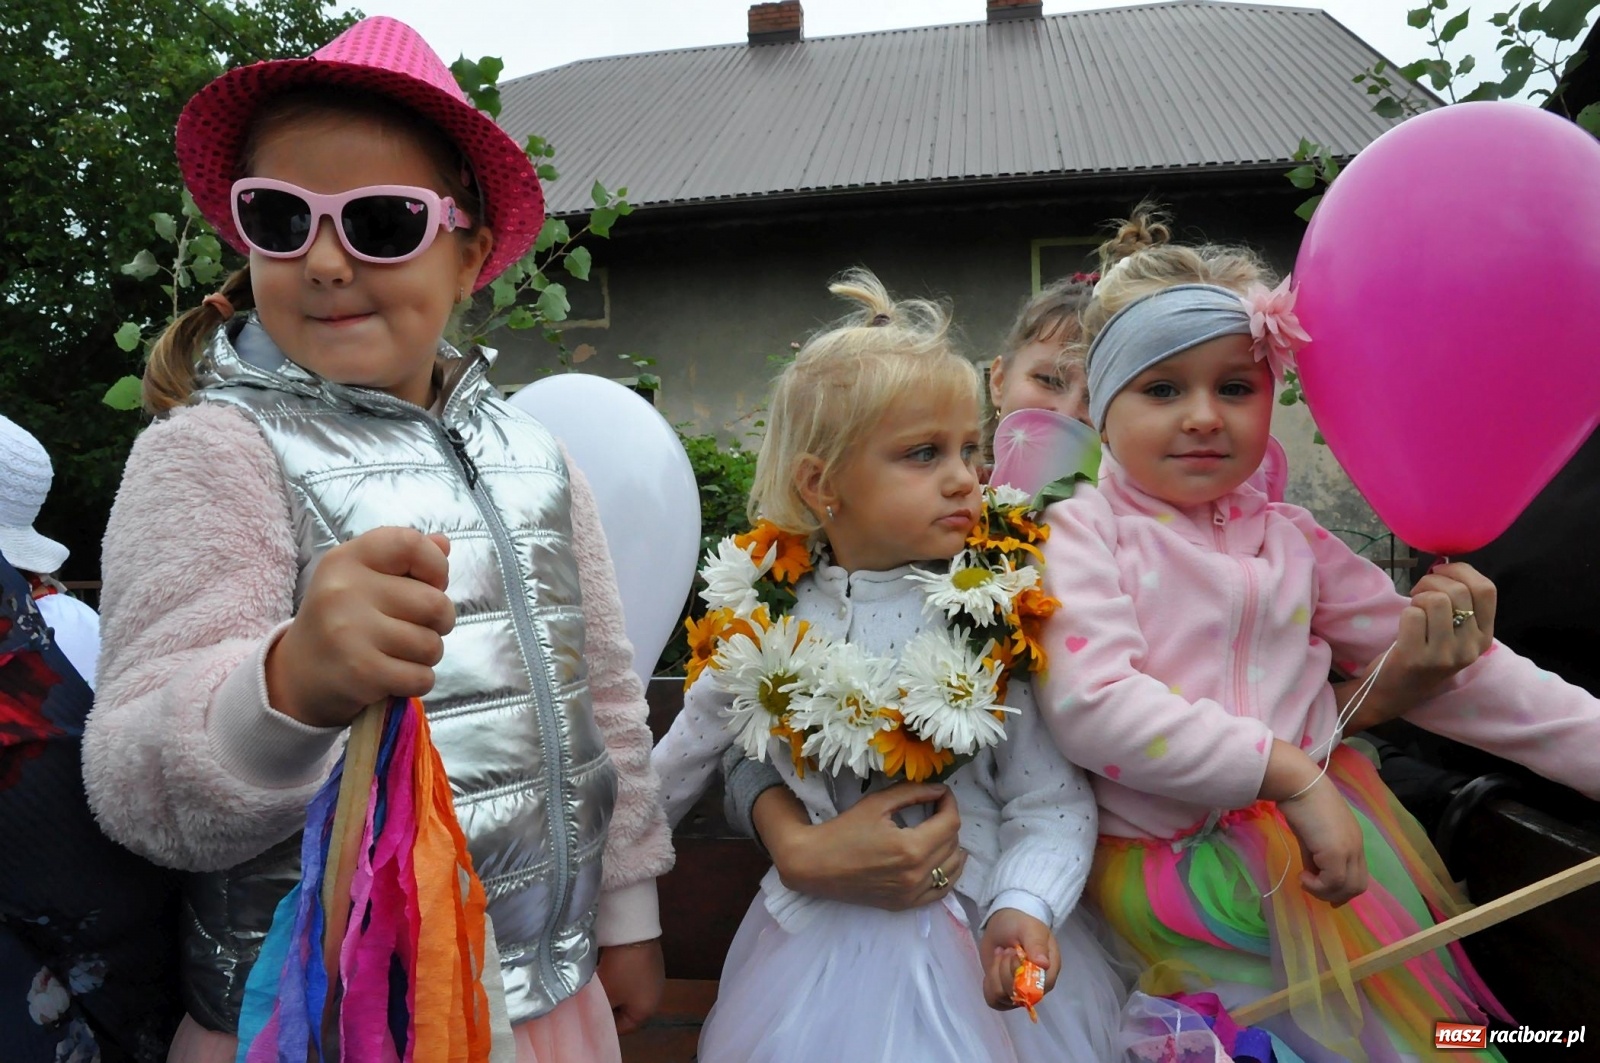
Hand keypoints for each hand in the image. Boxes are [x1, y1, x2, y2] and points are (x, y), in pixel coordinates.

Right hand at [266, 527, 454, 727]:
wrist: (298, 675)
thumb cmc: (343, 619)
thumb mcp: (362, 578)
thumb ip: (405, 559)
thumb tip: (443, 544)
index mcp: (347, 559)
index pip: (410, 544)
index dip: (436, 566)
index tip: (430, 584)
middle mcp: (344, 591)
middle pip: (435, 603)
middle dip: (439, 622)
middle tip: (415, 628)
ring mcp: (350, 632)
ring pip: (432, 645)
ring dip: (427, 655)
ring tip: (399, 653)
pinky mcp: (360, 672)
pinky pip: (422, 678)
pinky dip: (418, 682)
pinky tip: (394, 676)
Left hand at [596, 939, 664, 1035]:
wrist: (634, 934)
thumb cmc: (621, 970)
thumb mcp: (607, 993)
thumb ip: (600, 1010)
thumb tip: (595, 1016)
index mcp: (647, 1011)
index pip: (623, 1028)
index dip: (605, 1025)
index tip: (588, 1019)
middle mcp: (655, 998)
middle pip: (627, 1011)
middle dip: (609, 1007)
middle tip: (590, 1003)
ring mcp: (654, 980)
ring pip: (628, 994)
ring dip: (613, 992)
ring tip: (596, 988)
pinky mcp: (650, 964)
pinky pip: (632, 980)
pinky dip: (620, 980)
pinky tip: (607, 973)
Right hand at [755, 783, 965, 909]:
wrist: (815, 866)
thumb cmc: (843, 830)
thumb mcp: (877, 804)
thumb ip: (912, 793)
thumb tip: (939, 790)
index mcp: (910, 849)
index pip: (950, 824)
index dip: (950, 804)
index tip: (941, 794)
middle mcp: (916, 875)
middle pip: (953, 844)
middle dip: (948, 821)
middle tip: (935, 808)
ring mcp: (912, 894)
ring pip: (952, 869)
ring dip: (951, 847)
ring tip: (939, 831)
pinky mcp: (905, 905)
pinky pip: (941, 891)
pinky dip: (948, 874)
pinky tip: (943, 860)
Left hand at [979, 908, 1058, 1009]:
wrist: (1004, 924)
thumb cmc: (1021, 924)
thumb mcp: (1030, 929)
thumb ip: (1037, 945)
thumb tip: (1044, 965)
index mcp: (1049, 972)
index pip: (1037, 988)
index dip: (1020, 973)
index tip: (1014, 952)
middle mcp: (1036, 987)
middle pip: (1016, 994)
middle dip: (1004, 968)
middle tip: (1006, 950)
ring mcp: (1019, 993)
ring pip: (1001, 997)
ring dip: (995, 972)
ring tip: (1000, 955)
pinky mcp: (1004, 994)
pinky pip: (993, 1000)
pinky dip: (988, 983)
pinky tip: (993, 968)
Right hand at [1278, 776, 1367, 905]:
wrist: (1299, 785)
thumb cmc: (1302, 803)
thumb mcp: (1309, 835)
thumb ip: (1314, 856)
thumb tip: (1311, 873)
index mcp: (1353, 841)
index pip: (1358, 875)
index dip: (1342, 888)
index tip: (1322, 889)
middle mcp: (1356, 847)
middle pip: (1358, 886)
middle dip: (1335, 894)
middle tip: (1313, 888)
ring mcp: (1349, 850)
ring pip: (1348, 887)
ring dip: (1325, 891)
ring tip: (1305, 880)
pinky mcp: (1337, 852)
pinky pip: (1332, 881)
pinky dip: (1317, 886)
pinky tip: (1303, 876)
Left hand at [1340, 562, 1497, 731]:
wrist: (1394, 692)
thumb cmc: (1422, 653)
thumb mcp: (1453, 633)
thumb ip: (1457, 604)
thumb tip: (1444, 565)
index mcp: (1484, 637)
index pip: (1486, 590)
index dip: (1462, 571)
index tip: (1441, 572)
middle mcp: (1470, 647)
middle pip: (1458, 591)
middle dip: (1432, 582)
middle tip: (1419, 592)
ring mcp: (1445, 655)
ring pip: (1435, 600)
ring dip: (1418, 596)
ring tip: (1413, 608)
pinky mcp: (1417, 657)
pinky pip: (1412, 614)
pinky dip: (1404, 612)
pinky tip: (1404, 626)